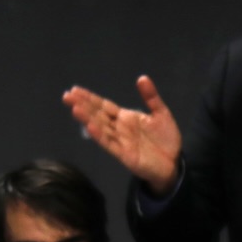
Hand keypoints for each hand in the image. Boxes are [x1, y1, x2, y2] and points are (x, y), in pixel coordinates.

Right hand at [63, 77, 182, 196]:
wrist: (174, 163)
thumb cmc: (166, 139)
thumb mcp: (161, 114)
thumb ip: (151, 97)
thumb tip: (142, 78)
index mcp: (125, 117)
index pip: (104, 105)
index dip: (90, 98)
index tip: (75, 90)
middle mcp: (119, 128)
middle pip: (98, 115)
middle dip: (83, 105)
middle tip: (67, 96)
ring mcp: (120, 141)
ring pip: (100, 128)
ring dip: (87, 119)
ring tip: (75, 108)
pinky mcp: (124, 154)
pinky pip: (109, 144)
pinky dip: (99, 136)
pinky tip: (90, 127)